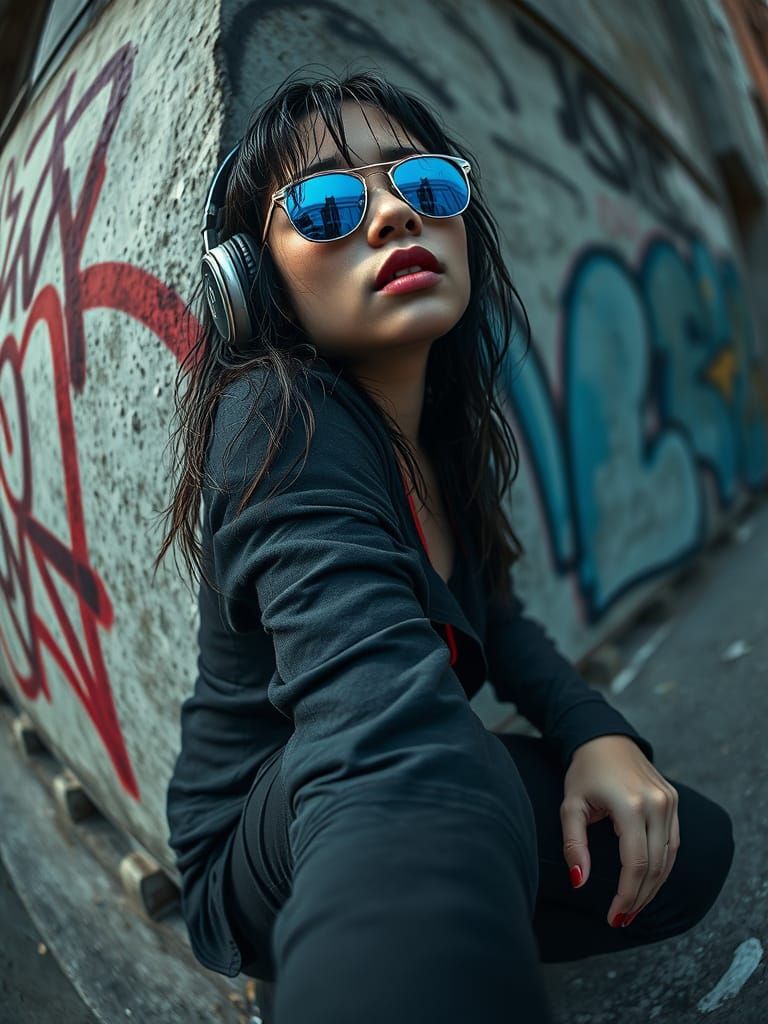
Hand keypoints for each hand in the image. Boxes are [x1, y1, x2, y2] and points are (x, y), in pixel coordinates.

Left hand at [561, 734, 679, 926]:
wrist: (604, 738)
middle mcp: (657, 804)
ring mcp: (670, 801)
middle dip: (639, 897)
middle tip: (622, 919)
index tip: (614, 917)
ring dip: (652, 886)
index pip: (636, 863)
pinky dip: (662, 866)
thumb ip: (573, 845)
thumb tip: (580, 882)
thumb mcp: (570, 806)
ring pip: (669, 858)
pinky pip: (673, 842)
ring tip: (632, 907)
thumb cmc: (583, 772)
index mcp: (631, 805)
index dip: (626, 895)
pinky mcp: (674, 800)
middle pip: (656, 866)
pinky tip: (646, 882)